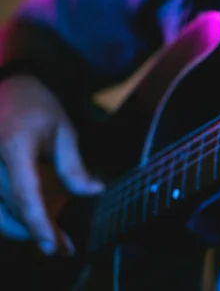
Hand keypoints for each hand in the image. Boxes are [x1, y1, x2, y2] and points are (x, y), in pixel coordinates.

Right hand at [0, 74, 102, 254]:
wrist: (8, 87)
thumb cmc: (39, 107)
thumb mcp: (64, 132)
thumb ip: (74, 167)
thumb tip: (95, 193)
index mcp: (14, 147)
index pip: (26, 194)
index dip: (39, 223)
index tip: (54, 246)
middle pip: (13, 208)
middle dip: (39, 231)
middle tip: (65, 247)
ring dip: (23, 229)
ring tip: (53, 239)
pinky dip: (11, 217)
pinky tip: (32, 224)